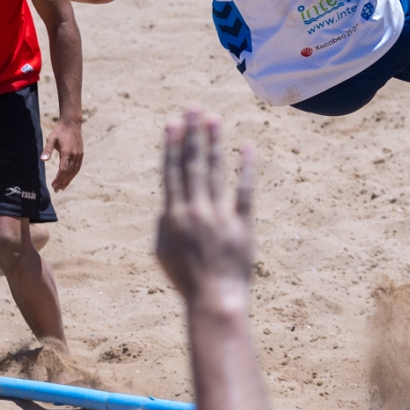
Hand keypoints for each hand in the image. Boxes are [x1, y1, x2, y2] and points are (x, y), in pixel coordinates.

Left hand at [44, 116, 83, 190]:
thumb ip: (47, 150)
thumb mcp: (51, 139)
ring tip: (62, 187)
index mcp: (67, 153)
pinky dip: (73, 174)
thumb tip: (43, 160)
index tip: (53, 185)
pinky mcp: (81, 154)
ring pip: (74, 171)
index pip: (63, 170)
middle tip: (56, 190)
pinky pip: (78, 167)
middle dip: (62, 182)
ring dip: (68, 180)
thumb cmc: (60, 131)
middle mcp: (75, 155)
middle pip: (69, 173)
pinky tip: (69, 178)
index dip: (59, 178)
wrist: (72, 123)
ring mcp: (79, 155)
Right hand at [155, 109, 253, 306]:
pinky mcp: (242, 225)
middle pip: (192, 165)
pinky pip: (245, 191)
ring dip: (214, 143)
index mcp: (172, 217)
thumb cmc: (187, 279)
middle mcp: (194, 212)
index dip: (173, 146)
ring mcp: (219, 217)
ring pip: (215, 172)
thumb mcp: (163, 251)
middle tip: (193, 108)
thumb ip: (164, 222)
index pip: (172, 173)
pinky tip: (246, 147)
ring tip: (214, 119)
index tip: (173, 123)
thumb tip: (168, 200)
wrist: (214, 300)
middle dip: (192, 134)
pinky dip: (246, 168)